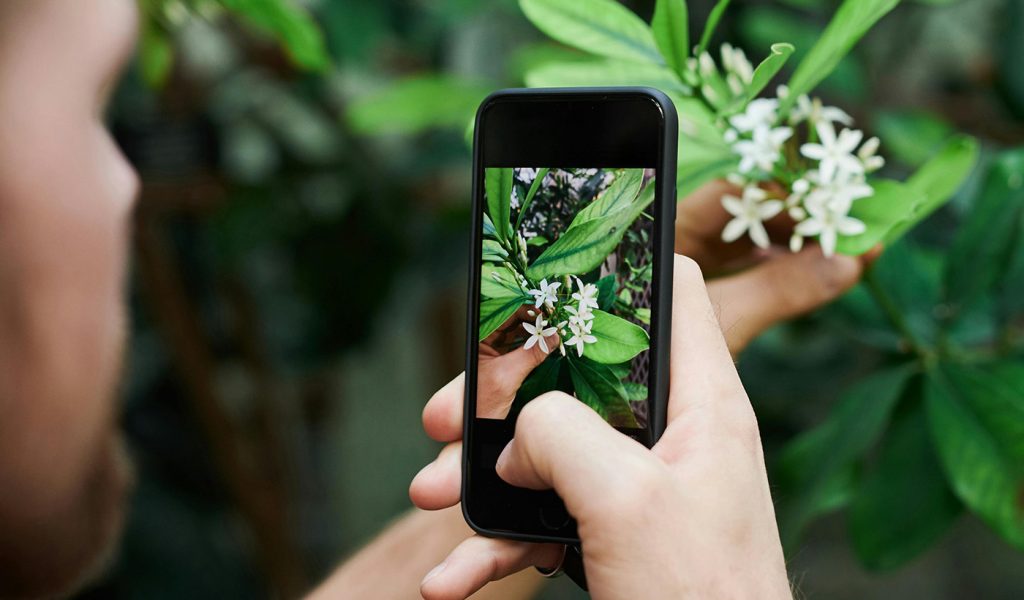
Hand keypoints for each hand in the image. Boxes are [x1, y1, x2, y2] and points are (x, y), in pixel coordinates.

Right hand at [409, 181, 876, 597]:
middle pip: (577, 376)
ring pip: (545, 452)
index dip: (615, 264)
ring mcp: (636, 488)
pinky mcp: (609, 536)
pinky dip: (492, 543)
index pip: (670, 294)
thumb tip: (521, 435)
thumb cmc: (698, 598)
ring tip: (431, 496)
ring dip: (481, 475)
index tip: (548, 262)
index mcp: (700, 404)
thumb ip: (562, 435)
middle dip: (503, 395)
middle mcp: (669, 436)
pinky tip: (450, 575)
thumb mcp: (625, 500)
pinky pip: (539, 521)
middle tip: (445, 415)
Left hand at [477, 307, 557, 418]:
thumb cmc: (481, 402)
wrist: (475, 426)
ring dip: (538, 332)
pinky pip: (524, 348)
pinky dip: (537, 345)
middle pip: (515, 321)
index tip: (546, 311)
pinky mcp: (508, 364)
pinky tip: (550, 344)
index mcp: (480, 339)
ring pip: (521, 334)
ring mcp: (498, 353)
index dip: (526, 309)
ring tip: (556, 330)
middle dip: (534, 319)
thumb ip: (531, 354)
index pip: (504, 314)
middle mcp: (488, 342)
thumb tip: (553, 337)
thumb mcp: (508, 375)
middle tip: (556, 320)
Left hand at [685, 181, 880, 353]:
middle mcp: (680, 245)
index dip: (773, 195)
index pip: (726, 196)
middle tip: (852, 219)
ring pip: (755, 246)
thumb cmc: (667, 363)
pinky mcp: (718, 297)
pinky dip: (793, 271)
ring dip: (801, 245)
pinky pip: (758, 273)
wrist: (653, 422)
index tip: (823, 200)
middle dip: (797, 218)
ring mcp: (698, 271)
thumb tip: (849, 263)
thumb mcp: (727, 320)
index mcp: (666, 236)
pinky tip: (837, 268)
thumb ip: (780, 288)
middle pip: (745, 217)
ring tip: (857, 244)